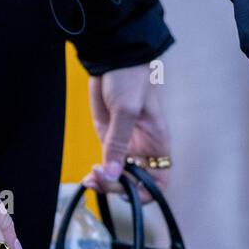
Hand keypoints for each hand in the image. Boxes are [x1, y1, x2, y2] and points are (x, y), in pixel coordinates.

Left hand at [81, 65, 170, 205]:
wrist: (110, 56)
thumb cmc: (129, 77)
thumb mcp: (126, 110)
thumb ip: (119, 143)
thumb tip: (113, 174)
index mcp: (157, 143)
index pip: (159, 180)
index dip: (147, 192)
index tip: (127, 192)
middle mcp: (142, 147)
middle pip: (136, 182)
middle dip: (119, 187)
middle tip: (101, 180)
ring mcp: (124, 142)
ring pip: (119, 175)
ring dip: (106, 183)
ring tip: (91, 180)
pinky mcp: (107, 135)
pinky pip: (105, 162)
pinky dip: (98, 172)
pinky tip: (90, 175)